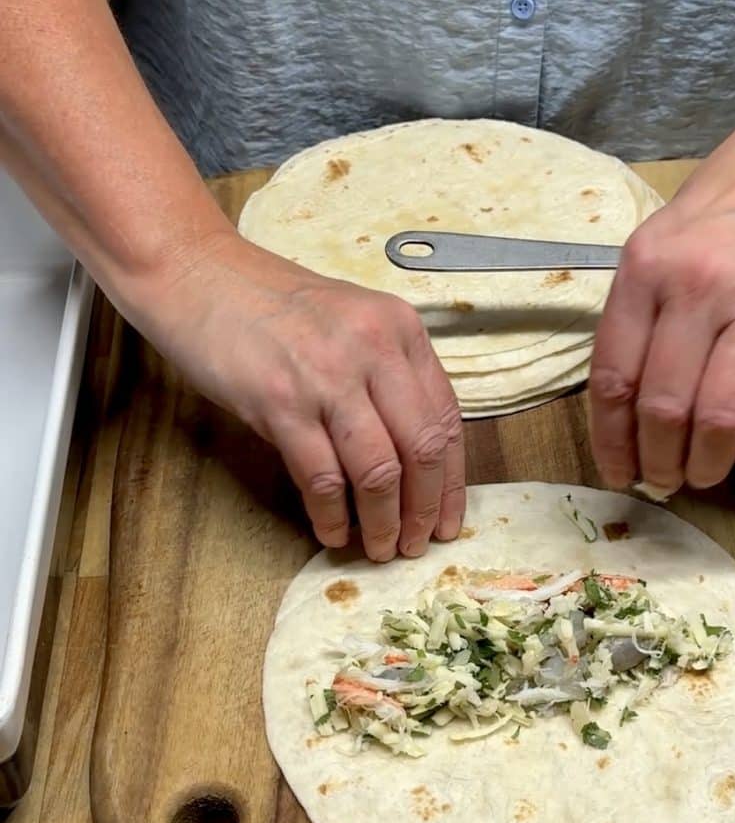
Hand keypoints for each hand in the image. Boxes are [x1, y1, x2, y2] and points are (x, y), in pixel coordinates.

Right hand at [142, 232, 464, 560]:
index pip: (446, 419)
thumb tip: (414, 457)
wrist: (194, 274)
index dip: (452, 481)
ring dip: (384, 522)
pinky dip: (331, 515)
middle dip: (424, 510)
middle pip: (423, 450)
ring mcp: (326, 375)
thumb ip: (387, 376)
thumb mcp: (351, 322)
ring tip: (380, 549)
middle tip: (417, 545)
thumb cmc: (270, 305)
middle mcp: (373, 348)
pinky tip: (333, 532)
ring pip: (378, 472)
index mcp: (400, 328)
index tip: (447, 519)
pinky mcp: (279, 401)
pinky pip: (321, 477)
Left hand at [589, 131, 734, 493]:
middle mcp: (697, 288)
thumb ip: (635, 317)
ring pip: (719, 417)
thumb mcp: (656, 243)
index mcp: (646, 270)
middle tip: (662, 480)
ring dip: (707, 464)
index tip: (616, 470)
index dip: (610, 440)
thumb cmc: (724, 204)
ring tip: (701, 474)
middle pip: (664, 407)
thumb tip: (621, 407)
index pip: (614, 378)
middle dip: (657, 462)